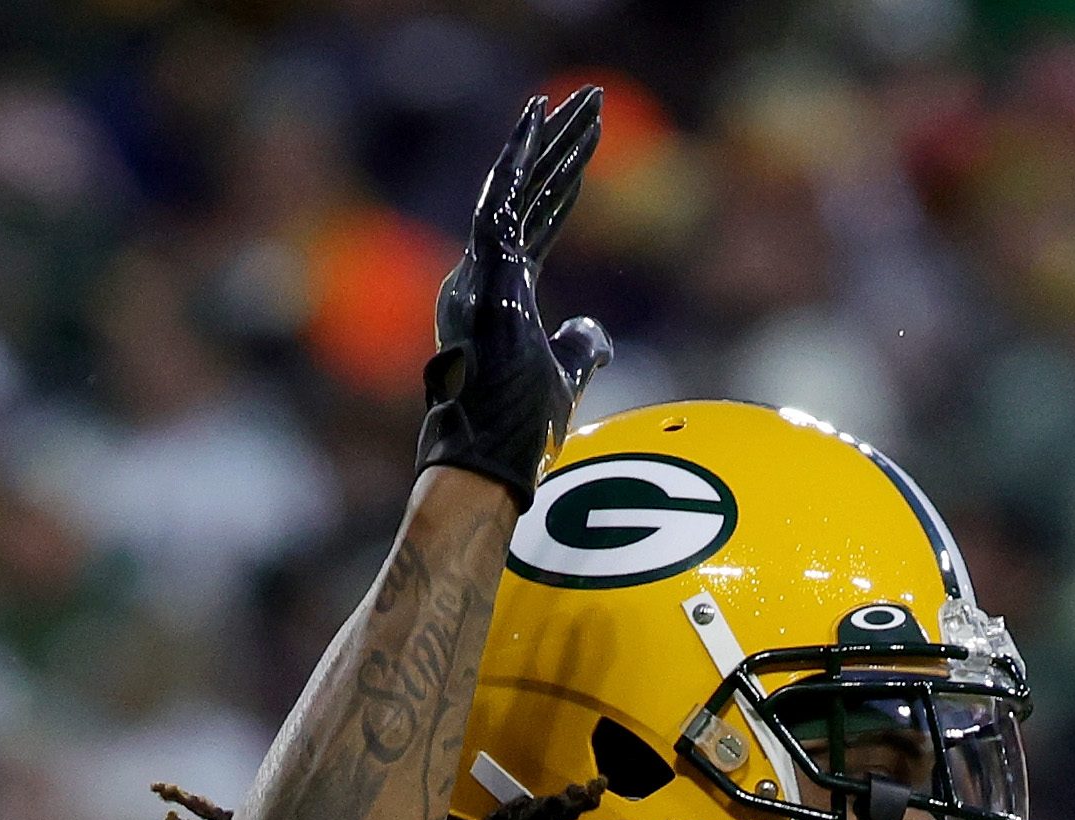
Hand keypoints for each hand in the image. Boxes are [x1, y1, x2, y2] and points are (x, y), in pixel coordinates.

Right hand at [420, 87, 611, 500]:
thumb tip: (596, 330)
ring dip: (553, 140)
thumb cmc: (518, 433)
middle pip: (530, 193)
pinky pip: (500, 200)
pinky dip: (519, 158)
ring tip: (584, 100)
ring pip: (518, 187)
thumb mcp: (562, 381)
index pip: (538, 222)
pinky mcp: (481, 274)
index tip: (590, 144)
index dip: (565, 181)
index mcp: (500, 293)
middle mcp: (481, 273)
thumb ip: (578, 350)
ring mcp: (478, 271)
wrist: (486, 464)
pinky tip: (539, 118)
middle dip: (563, 144)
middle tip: (594, 99)